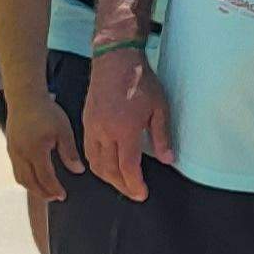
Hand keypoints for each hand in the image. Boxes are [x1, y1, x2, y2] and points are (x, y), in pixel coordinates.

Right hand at [3, 86, 81, 204]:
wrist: (24, 97)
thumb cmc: (46, 111)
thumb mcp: (63, 130)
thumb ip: (70, 152)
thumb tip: (78, 170)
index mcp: (36, 151)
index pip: (45, 177)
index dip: (54, 189)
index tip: (63, 196)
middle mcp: (21, 154)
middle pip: (30, 182)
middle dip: (43, 193)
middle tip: (54, 198)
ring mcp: (13, 152)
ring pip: (21, 178)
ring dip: (32, 188)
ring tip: (45, 192)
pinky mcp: (10, 148)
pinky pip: (16, 170)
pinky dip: (26, 178)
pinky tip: (34, 177)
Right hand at [80, 49, 170, 200]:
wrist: (115, 59)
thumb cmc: (140, 81)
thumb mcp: (159, 108)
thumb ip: (162, 136)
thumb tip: (168, 160)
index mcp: (124, 129)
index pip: (127, 167)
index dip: (134, 184)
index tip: (142, 194)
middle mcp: (104, 132)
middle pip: (109, 170)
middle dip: (122, 186)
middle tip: (135, 193)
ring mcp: (92, 127)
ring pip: (95, 163)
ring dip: (108, 178)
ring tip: (122, 183)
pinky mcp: (86, 122)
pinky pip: (88, 151)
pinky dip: (97, 164)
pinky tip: (107, 166)